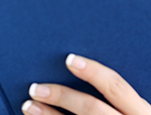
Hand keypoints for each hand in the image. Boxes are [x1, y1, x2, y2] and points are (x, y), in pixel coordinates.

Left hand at [21, 54, 150, 114]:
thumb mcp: (134, 114)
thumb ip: (117, 101)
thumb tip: (74, 69)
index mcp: (141, 114)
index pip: (116, 87)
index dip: (93, 71)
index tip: (69, 59)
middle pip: (92, 108)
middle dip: (61, 95)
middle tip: (34, 88)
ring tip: (28, 106)